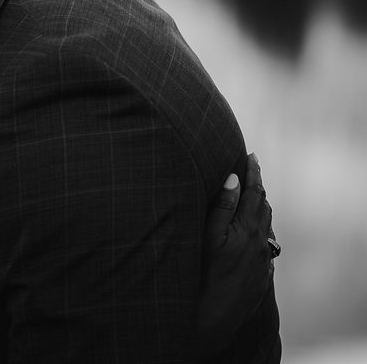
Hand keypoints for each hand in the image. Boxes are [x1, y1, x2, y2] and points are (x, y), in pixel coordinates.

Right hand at [196, 153, 275, 355]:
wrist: (215, 316)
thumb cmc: (204, 274)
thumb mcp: (208, 236)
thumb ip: (222, 207)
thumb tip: (234, 179)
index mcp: (247, 229)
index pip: (254, 192)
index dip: (253, 172)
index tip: (251, 156)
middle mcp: (260, 242)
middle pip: (264, 207)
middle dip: (258, 188)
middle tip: (252, 172)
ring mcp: (263, 259)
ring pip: (267, 227)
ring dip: (261, 209)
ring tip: (253, 198)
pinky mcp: (262, 274)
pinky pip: (266, 245)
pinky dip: (261, 231)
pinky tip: (252, 234)